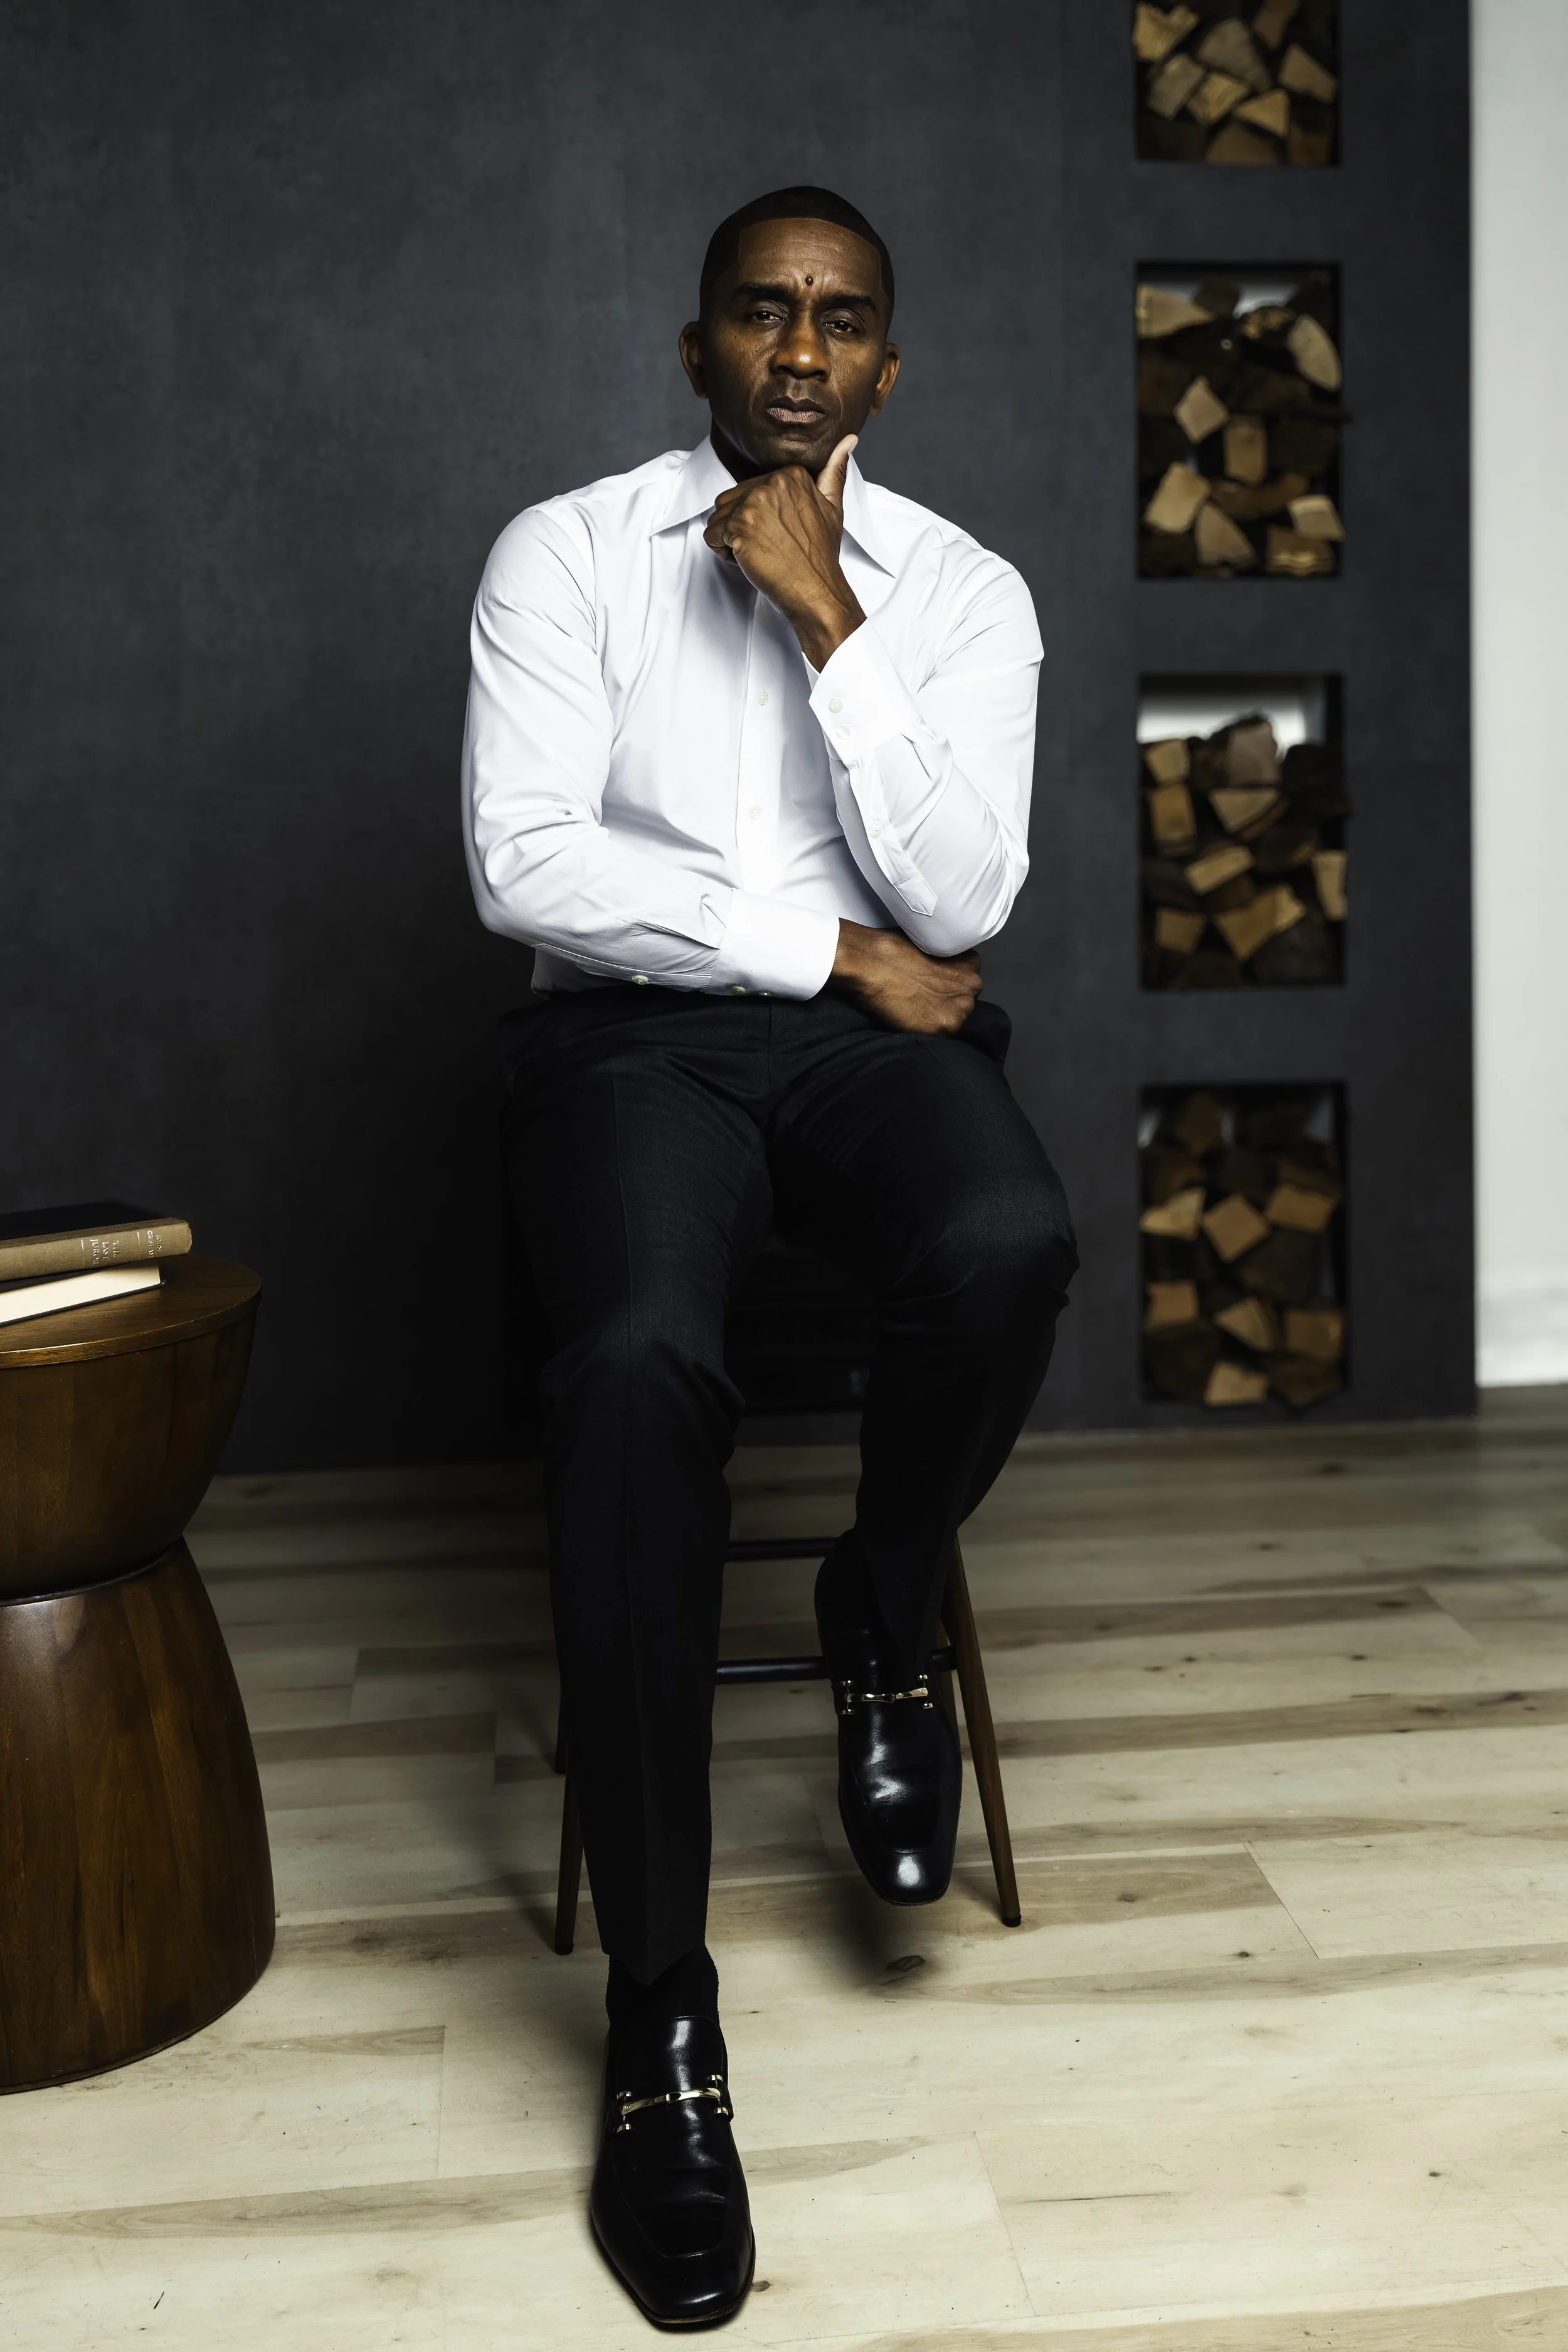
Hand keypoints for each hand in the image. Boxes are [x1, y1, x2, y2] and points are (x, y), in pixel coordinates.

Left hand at [704, 436, 865, 668]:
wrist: (816, 589)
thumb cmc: (820, 555)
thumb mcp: (833, 507)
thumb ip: (834, 471)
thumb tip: (848, 440)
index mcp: (790, 474)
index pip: (750, 489)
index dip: (759, 517)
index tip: (781, 534)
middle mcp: (771, 483)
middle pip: (730, 501)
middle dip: (742, 527)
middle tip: (770, 547)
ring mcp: (754, 503)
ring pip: (718, 517)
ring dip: (731, 540)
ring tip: (760, 553)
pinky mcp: (739, 525)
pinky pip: (712, 535)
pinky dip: (724, 553)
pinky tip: (749, 560)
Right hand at [828, 920, 981, 1035]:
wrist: (872, 962)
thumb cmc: (892, 949)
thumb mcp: (928, 946)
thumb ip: (942, 962)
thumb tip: (937, 972)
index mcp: (971, 964)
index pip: (968, 982)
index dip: (949, 986)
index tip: (934, 986)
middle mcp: (972, 987)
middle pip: (964, 1002)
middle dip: (947, 1002)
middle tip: (922, 999)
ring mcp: (960, 1009)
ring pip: (954, 1020)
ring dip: (938, 1017)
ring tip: (915, 1009)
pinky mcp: (945, 1027)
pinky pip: (940, 1035)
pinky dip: (927, 1030)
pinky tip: (912, 1019)